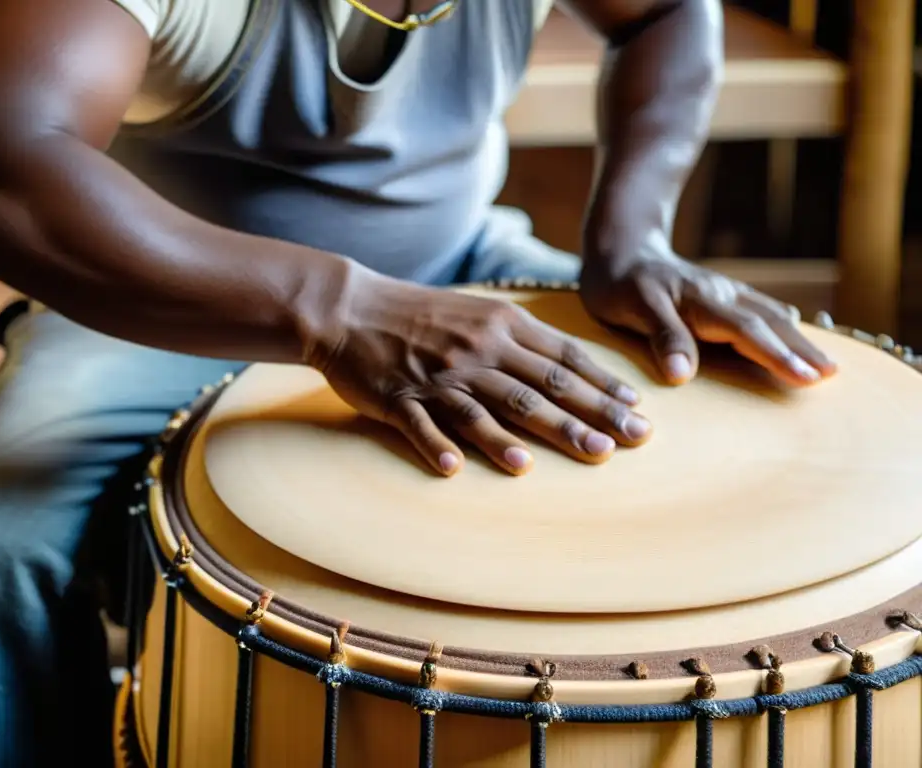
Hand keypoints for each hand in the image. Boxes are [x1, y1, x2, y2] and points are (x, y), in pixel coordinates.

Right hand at [307, 267, 651, 476]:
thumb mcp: (477, 312)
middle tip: (629, 443)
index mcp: (500, 326)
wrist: (350, 308)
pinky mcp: (398, 398)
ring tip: (551, 461)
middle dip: (587, 417)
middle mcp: (476, 350)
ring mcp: (438, 376)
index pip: (563, 358)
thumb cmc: (419, 314)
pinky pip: (421, 424)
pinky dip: (437, 444)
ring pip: (488, 408)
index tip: (637, 408)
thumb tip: (568, 365)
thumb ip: (519, 337)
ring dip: (522, 436)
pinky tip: (455, 468)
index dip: (603, 385)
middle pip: (540, 387)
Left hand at [579, 249, 837, 386]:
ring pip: (770, 314)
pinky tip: (794, 329)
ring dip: (798, 339)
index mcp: (703, 301)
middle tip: (831, 375)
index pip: (748, 331)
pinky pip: (759, 308)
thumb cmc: (619, 285)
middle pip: (770, 323)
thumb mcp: (632, 308)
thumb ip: (662, 337)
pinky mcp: (719, 294)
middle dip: (802, 350)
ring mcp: (724, 292)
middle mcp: (722, 295)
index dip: (778, 356)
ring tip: (826, 363)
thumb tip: (682, 374)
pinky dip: (782, 322)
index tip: (807, 378)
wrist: (617, 250)